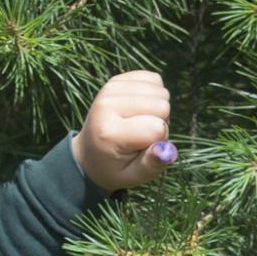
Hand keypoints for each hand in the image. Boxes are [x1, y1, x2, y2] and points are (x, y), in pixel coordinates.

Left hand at [72, 70, 173, 191]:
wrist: (88, 152)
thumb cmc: (115, 167)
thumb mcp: (133, 176)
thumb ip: (151, 165)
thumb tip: (167, 151)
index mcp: (109, 133)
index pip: (156, 127)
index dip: (160, 139)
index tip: (143, 148)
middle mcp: (107, 105)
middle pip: (162, 106)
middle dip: (160, 122)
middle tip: (141, 136)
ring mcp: (110, 88)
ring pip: (161, 92)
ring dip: (157, 109)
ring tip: (140, 122)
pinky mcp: (116, 79)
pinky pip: (154, 79)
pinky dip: (154, 94)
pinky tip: (140, 107)